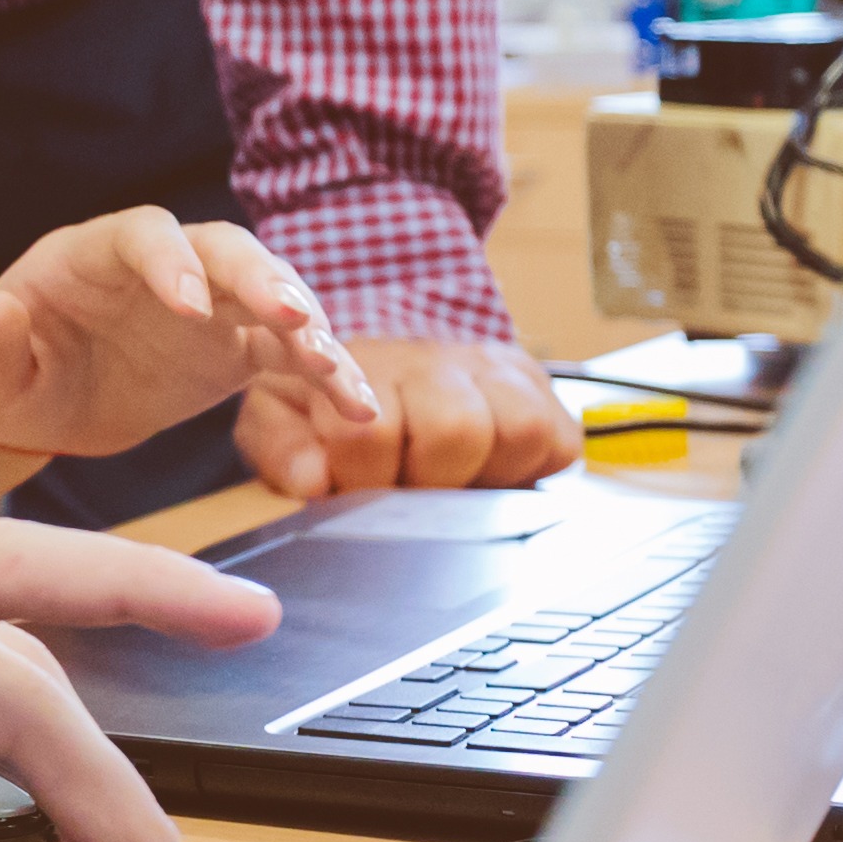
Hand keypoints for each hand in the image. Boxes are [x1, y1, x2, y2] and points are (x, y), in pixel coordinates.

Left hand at [0, 211, 374, 460]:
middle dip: (261, 278)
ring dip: (311, 328)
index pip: (142, 236)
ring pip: (272, 295)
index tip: (190, 308)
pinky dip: (327, 375)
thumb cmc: (8, 380)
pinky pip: (291, 353)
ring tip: (337, 374)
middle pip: (225, 249)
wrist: (43, 404)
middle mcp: (164, 267)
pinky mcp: (237, 350)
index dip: (170, 263)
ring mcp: (210, 306)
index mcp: (95, 255)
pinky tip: (356, 406)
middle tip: (293, 317)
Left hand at [234, 331, 579, 496]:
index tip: (356, 488)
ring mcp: (495, 372)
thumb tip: (311, 481)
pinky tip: (489, 473)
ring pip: (522, 429)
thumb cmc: (329, 400)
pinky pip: (560, 440)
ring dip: (487, 473)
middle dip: (431, 478)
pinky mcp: (539, 391)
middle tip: (409, 488)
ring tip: (451, 482)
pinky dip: (530, 469)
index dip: (364, 477)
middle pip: (458, 430)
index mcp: (368, 363)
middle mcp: (438, 360)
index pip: (372, 430)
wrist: (381, 353)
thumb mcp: (282, 417)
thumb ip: (284, 449)